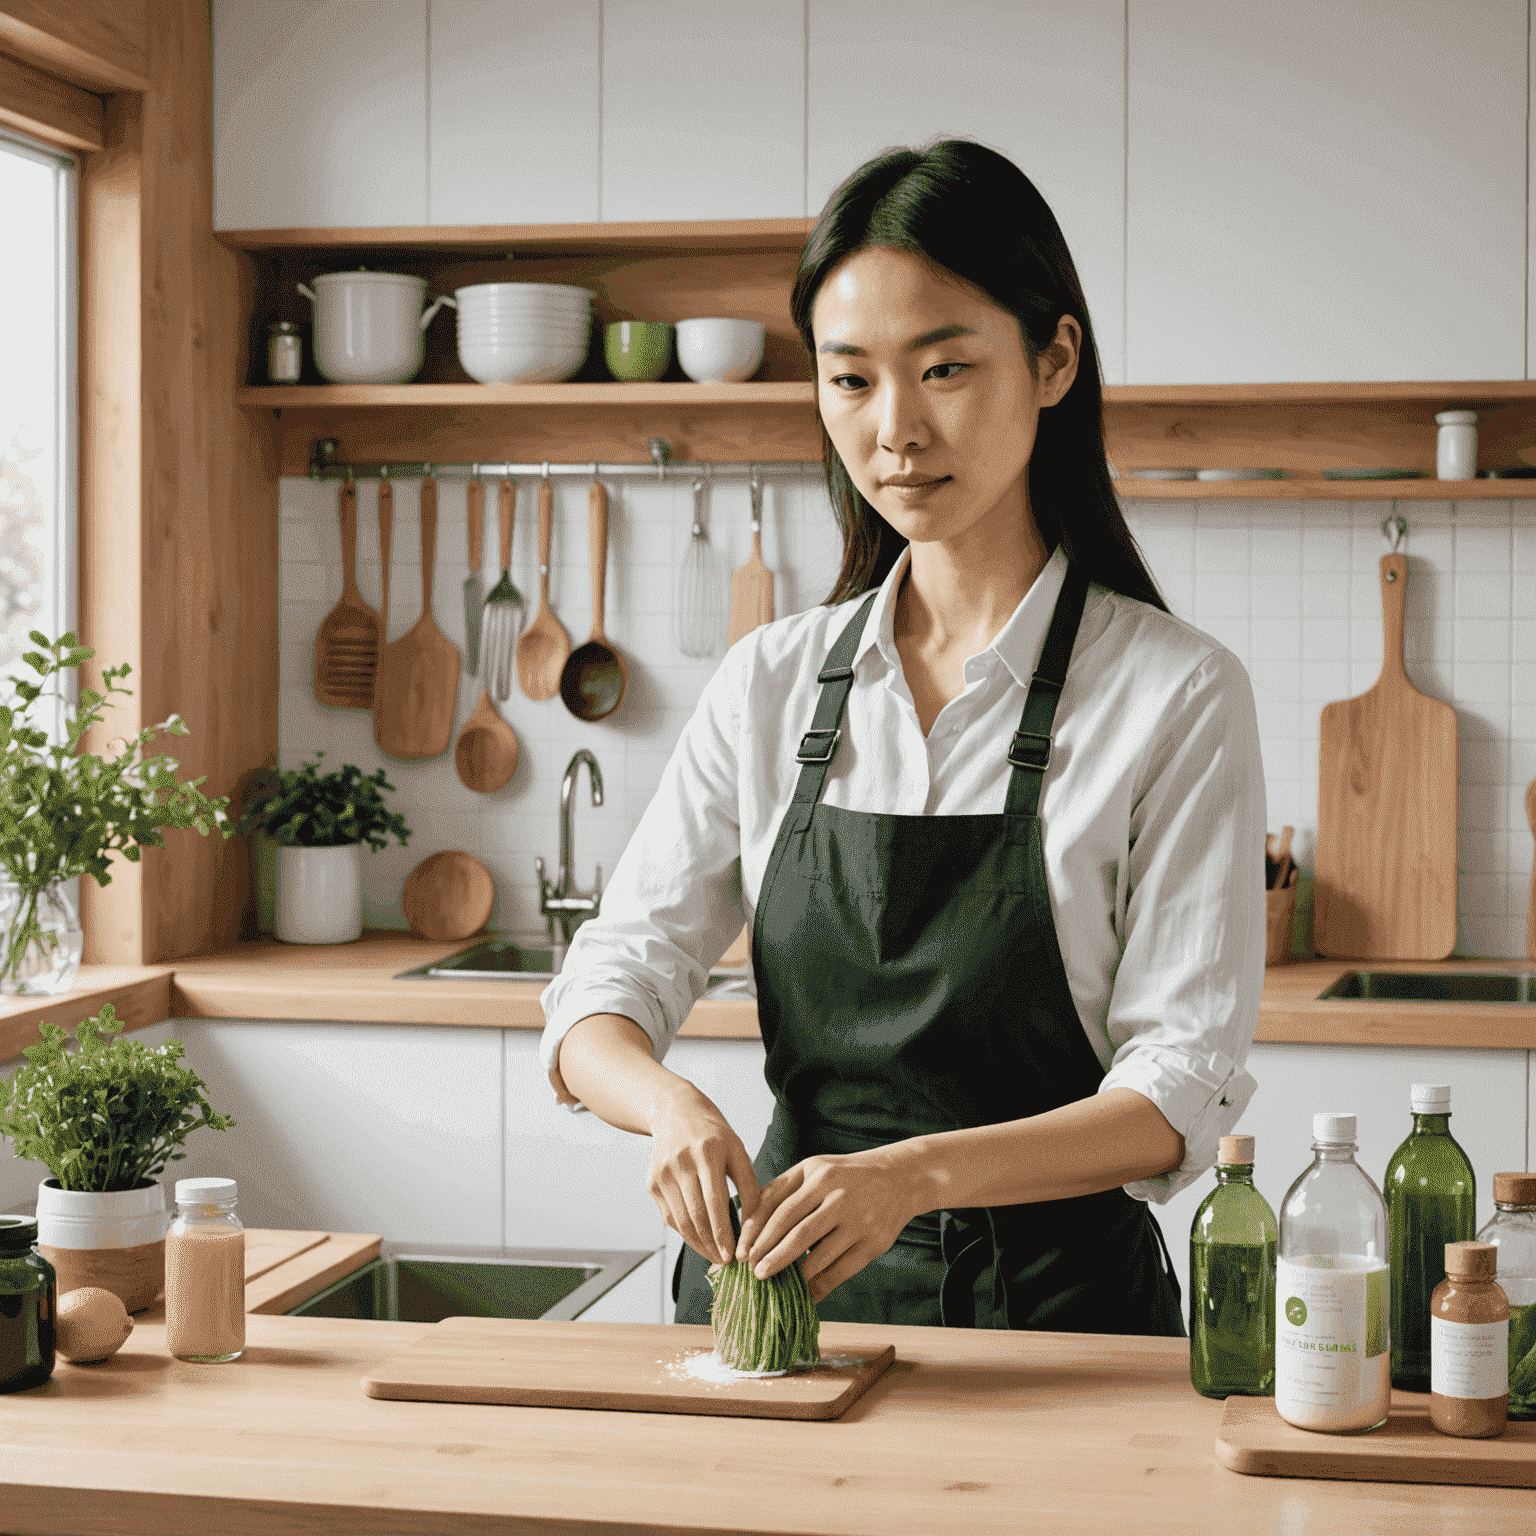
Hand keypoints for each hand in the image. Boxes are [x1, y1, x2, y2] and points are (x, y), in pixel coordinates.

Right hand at [646, 1081, 761, 1266]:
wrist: (674, 1111)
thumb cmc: (713, 1133)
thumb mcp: (737, 1149)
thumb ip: (749, 1184)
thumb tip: (756, 1222)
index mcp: (708, 1151)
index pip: (716, 1202)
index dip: (724, 1233)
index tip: (735, 1255)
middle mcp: (682, 1162)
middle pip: (696, 1215)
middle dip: (712, 1245)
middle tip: (726, 1262)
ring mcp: (663, 1173)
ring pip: (681, 1220)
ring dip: (698, 1244)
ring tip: (715, 1256)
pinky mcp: (652, 1182)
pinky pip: (670, 1216)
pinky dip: (685, 1232)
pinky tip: (699, 1240)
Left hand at [734, 1150, 912, 1303]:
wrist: (899, 1177)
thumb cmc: (844, 1176)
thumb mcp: (814, 1170)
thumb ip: (782, 1190)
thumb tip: (748, 1223)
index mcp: (818, 1174)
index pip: (779, 1207)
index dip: (757, 1234)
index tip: (741, 1253)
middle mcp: (839, 1195)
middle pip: (797, 1232)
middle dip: (771, 1256)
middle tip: (753, 1274)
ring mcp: (859, 1220)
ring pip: (818, 1256)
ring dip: (793, 1275)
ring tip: (773, 1284)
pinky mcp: (874, 1243)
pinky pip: (841, 1271)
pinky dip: (820, 1286)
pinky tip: (804, 1293)